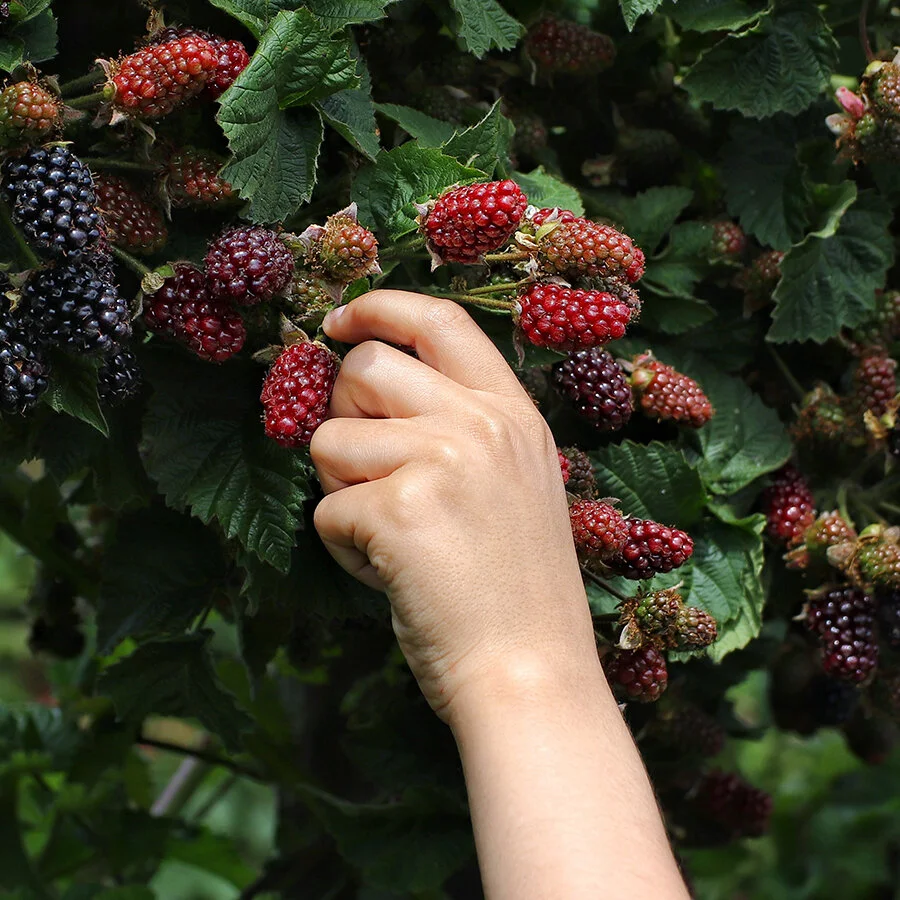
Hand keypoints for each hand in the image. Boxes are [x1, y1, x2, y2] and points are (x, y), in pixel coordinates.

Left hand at [310, 290, 596, 720]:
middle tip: (367, 473)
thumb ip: (456, 430)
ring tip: (390, 539)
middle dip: (342, 415)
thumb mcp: (513, 486)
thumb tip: (364, 396)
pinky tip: (390, 575)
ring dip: (341, 492)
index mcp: (512, 414)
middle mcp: (481, 423)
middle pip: (364, 369)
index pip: (438, 319)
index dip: (380, 308)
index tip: (341, 322)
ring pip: (329, 440)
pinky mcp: (400, 510)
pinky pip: (326, 509)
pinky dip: (343, 547)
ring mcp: (443, 461)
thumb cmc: (516, 592)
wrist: (531, 675)